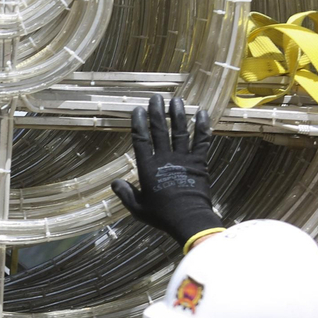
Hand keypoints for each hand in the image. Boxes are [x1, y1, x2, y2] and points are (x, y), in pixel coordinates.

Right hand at [110, 93, 222, 247]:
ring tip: (176, 100)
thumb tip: (115, 183)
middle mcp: (164, 159)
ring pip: (179, 132)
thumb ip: (125, 194)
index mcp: (148, 168)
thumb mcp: (138, 209)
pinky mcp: (199, 163)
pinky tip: (202, 113)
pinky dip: (202, 127)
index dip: (138, 124)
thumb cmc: (162, 216)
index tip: (138, 110)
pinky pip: (201, 142)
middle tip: (156, 98)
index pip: (141, 141)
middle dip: (157, 113)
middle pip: (159, 131)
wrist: (189, 220)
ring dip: (177, 115)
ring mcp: (183, 159)